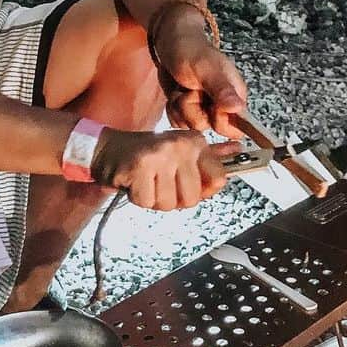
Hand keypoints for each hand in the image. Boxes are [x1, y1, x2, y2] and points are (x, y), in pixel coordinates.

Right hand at [90, 128, 239, 209]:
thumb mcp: (181, 150)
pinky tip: (135, 183)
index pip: (219, 179)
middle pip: (192, 198)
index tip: (187, 184)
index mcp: (195, 142)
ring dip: (155, 199)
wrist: (107, 148)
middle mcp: (180, 146)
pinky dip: (139, 199)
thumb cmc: (147, 154)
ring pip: (170, 204)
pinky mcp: (140, 167)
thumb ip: (211, 154)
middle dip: (174, 198)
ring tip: (147, 182)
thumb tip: (239, 150)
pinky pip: (148, 202)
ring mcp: (161, 156)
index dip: (204, 191)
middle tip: (160, 182)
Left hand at [152, 7, 247, 138]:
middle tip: (189, 88)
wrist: (170, 42)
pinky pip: (179, 123)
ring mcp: (205, 109)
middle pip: (209, 127)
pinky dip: (173, 109)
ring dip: (180, 107)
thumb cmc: (191, 49)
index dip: (217, 120)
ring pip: (191, 126)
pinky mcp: (189, 110)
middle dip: (192, 110)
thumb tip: (237, 109)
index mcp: (235, 95)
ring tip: (181, 88)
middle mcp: (223, 105)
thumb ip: (221, 88)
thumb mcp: (205, 68)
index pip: (234, 127)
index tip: (206, 102)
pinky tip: (175, 93)